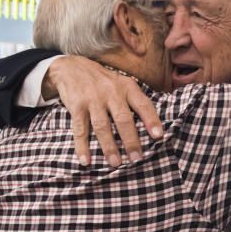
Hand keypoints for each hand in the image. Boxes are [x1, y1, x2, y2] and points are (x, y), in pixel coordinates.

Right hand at [44, 56, 163, 166]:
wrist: (71, 67)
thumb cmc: (104, 82)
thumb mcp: (122, 84)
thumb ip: (136, 102)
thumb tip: (154, 129)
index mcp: (127, 87)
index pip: (143, 104)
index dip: (151, 120)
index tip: (159, 136)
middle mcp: (111, 92)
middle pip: (123, 118)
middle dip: (131, 140)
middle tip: (137, 159)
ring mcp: (93, 98)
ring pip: (102, 126)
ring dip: (109, 146)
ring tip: (115, 163)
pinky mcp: (76, 105)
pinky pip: (80, 129)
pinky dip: (82, 146)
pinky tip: (85, 161)